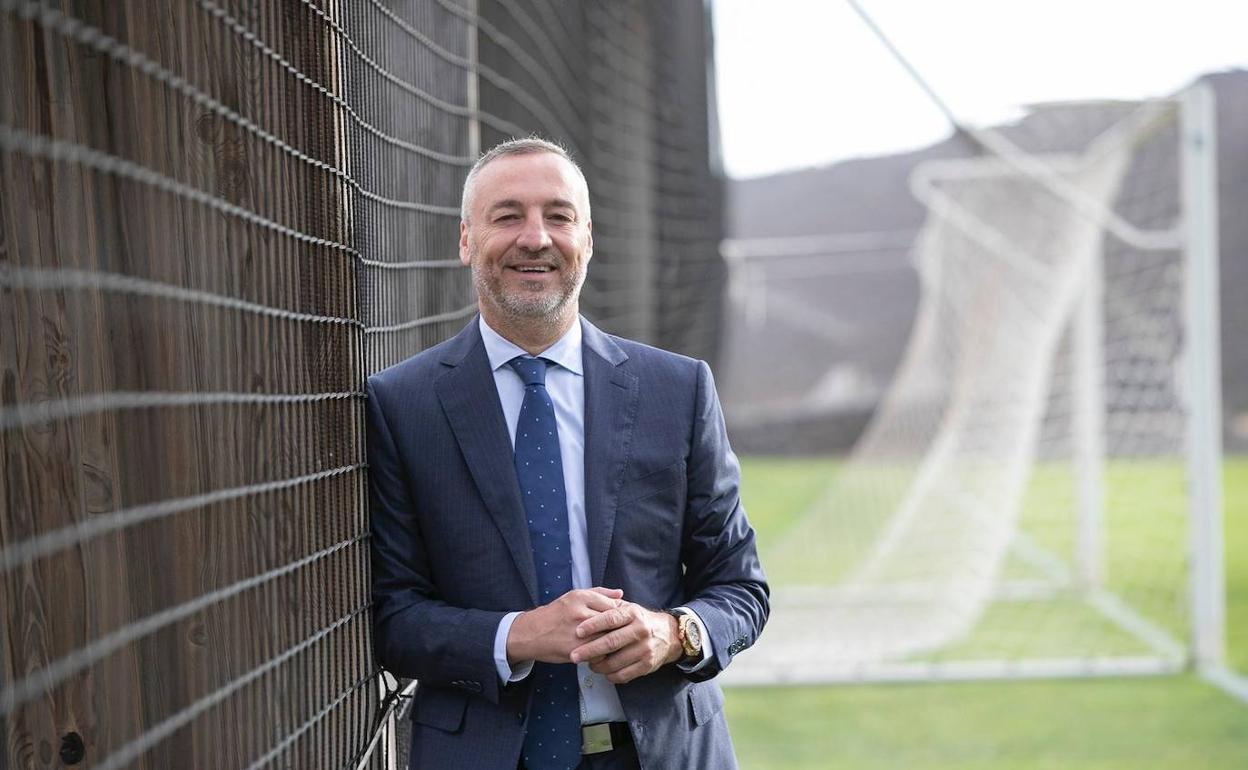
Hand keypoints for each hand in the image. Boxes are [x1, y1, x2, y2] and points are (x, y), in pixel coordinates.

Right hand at [507, 587, 623, 663]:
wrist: (530, 633)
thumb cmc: (555, 614)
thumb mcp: (574, 596)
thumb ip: (599, 593)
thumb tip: (621, 593)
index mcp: (581, 597)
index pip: (613, 605)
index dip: (620, 615)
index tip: (621, 621)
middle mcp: (579, 612)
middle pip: (612, 623)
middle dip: (618, 630)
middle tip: (621, 634)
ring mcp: (577, 632)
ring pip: (607, 638)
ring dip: (611, 643)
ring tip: (610, 644)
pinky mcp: (575, 649)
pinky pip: (598, 653)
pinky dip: (601, 655)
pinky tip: (598, 652)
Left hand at [568, 603, 682, 683]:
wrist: (669, 635)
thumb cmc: (640, 621)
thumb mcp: (628, 608)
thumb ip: (609, 606)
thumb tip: (587, 605)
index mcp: (633, 613)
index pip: (610, 618)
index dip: (593, 625)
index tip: (578, 631)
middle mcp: (640, 630)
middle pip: (611, 642)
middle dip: (589, 650)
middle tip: (574, 655)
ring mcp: (645, 649)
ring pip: (615, 662)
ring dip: (598, 666)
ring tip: (589, 664)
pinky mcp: (647, 665)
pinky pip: (624, 675)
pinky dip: (610, 675)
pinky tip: (604, 671)